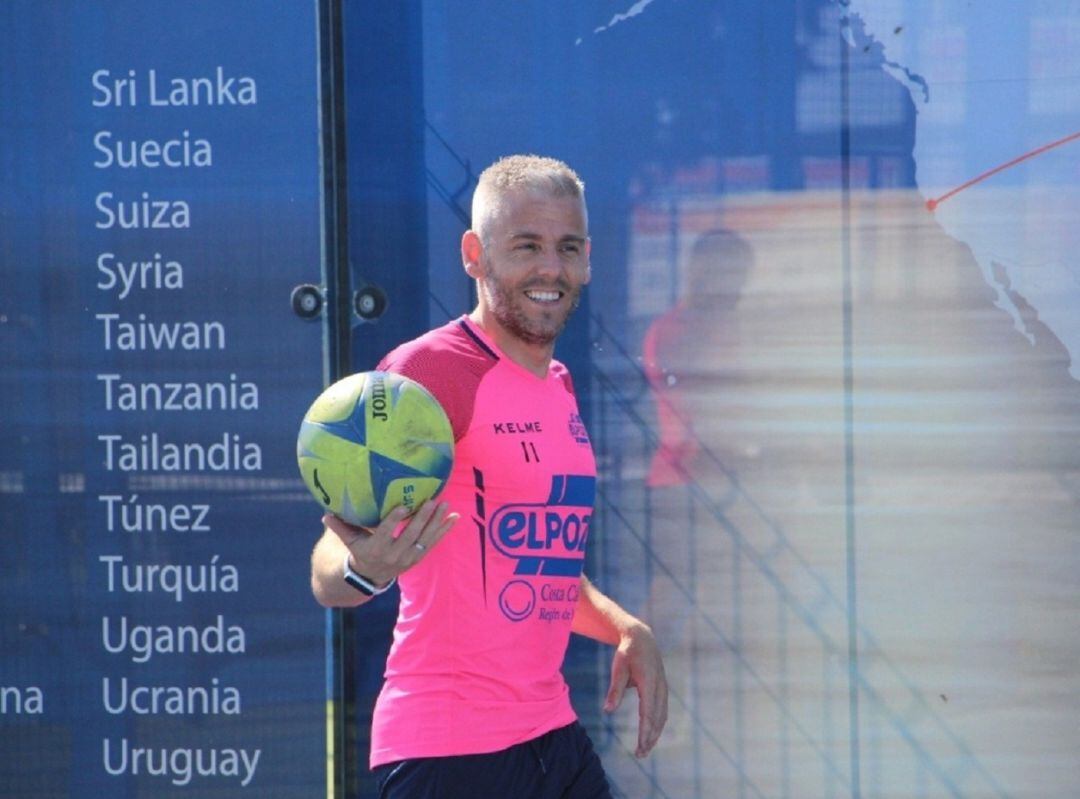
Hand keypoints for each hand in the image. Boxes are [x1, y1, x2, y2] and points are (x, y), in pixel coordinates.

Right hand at [323, 500, 458, 585]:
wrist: (371, 576)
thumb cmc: (359, 551)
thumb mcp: (349, 541)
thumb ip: (339, 527)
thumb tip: (326, 513)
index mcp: (375, 549)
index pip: (385, 533)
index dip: (393, 521)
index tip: (402, 506)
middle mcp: (394, 555)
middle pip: (410, 535)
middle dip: (422, 518)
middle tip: (432, 501)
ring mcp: (408, 557)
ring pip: (425, 538)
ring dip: (437, 522)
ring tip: (446, 504)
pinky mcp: (418, 557)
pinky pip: (433, 542)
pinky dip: (444, 530)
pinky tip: (454, 517)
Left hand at [603, 621, 667, 757]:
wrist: (642, 638)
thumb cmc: (627, 653)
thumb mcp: (618, 669)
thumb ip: (614, 690)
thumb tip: (607, 710)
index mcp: (649, 683)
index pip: (648, 714)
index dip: (644, 732)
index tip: (640, 747)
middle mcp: (660, 687)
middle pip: (657, 719)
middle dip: (650, 738)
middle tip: (640, 754)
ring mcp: (663, 688)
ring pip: (662, 716)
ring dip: (655, 734)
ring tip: (645, 749)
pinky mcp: (662, 689)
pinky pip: (662, 711)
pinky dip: (657, 725)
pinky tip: (651, 734)